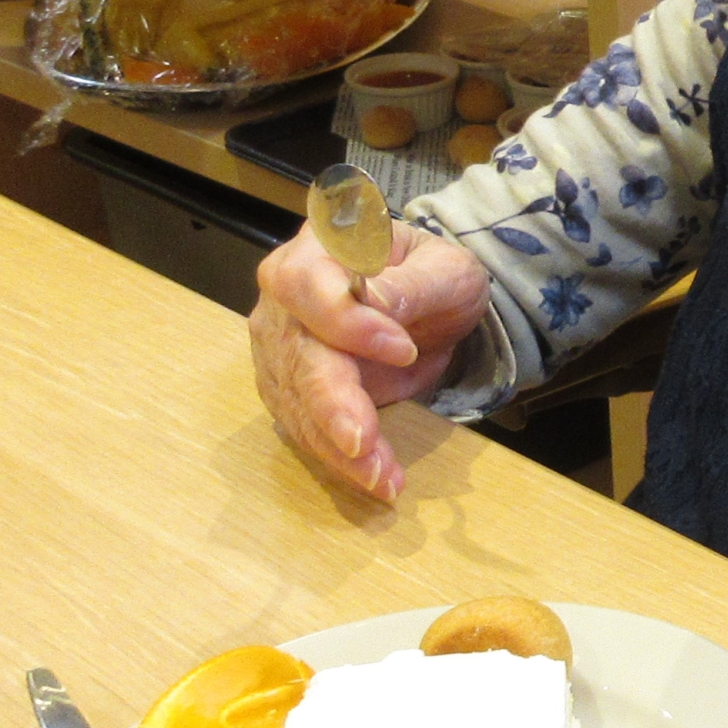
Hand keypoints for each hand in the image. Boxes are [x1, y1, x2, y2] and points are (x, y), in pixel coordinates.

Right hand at [249, 224, 491, 499]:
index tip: (404, 349)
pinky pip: (306, 426)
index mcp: (319, 248)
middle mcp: (285, 296)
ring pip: (296, 401)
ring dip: (336, 446)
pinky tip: (375, 478)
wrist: (430, 302)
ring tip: (382, 478)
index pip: (307, 285)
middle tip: (365, 444)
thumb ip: (412, 285)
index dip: (347, 322)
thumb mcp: (446, 269)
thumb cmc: (434, 274)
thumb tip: (374, 305)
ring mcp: (281, 343)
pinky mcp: (291, 386)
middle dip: (332, 404)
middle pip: (295, 353)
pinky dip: (339, 458)